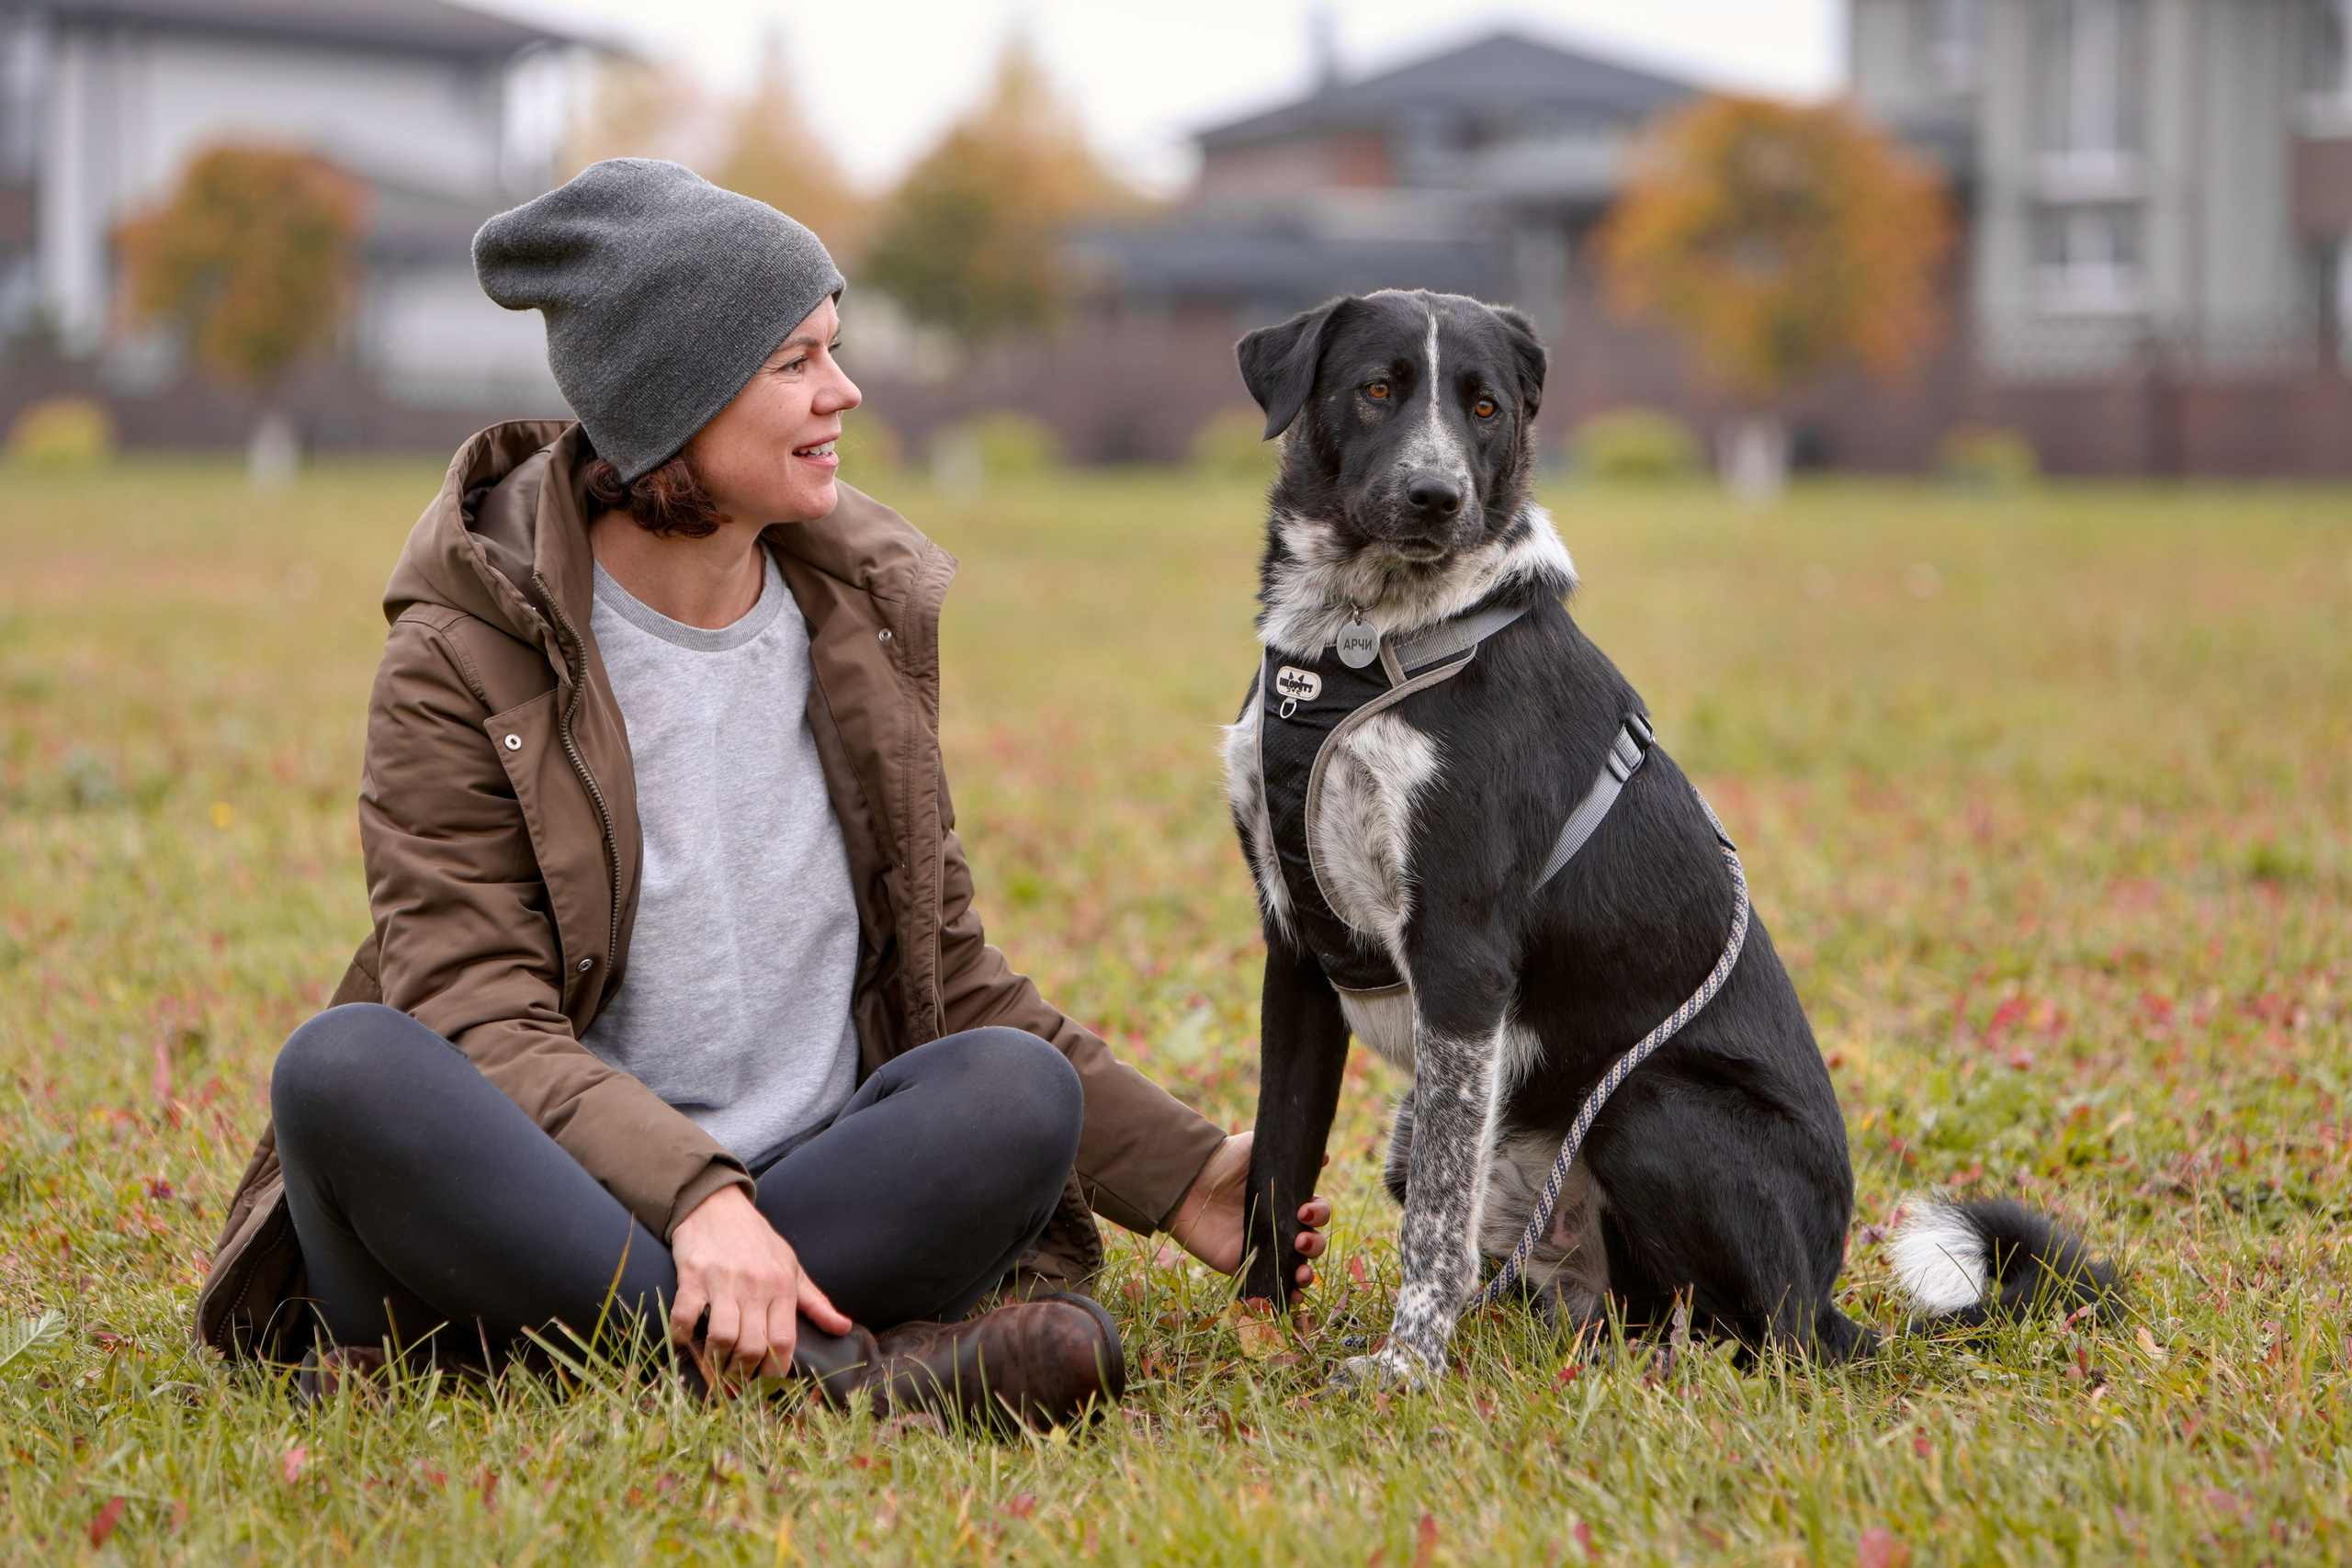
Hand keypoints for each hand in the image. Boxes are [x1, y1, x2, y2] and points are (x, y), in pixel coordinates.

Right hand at [668, 1185, 851, 1387]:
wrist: (716, 1205)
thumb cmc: (757, 1240)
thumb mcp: (792, 1266)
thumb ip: (815, 1301)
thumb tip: (843, 1327)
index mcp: (782, 1286)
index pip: (784, 1341)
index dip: (774, 1372)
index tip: (765, 1388)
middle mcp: (755, 1285)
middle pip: (753, 1346)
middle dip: (744, 1376)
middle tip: (736, 1387)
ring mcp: (723, 1281)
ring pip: (722, 1337)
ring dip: (716, 1363)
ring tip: (714, 1371)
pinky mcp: (693, 1275)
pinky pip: (686, 1316)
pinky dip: (682, 1337)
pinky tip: (685, 1344)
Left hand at [1166, 1132, 1330, 1286]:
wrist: (1187, 1182)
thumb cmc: (1222, 1162)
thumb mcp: (1255, 1149)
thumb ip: (1286, 1152)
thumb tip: (1325, 1155)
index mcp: (1286, 1200)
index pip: (1315, 1211)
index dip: (1319, 1213)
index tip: (1305, 1211)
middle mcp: (1278, 1225)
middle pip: (1311, 1241)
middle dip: (1314, 1245)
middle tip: (1300, 1241)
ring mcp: (1263, 1247)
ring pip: (1297, 1266)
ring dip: (1307, 1273)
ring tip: (1302, 1274)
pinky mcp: (1244, 1265)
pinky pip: (1270, 1284)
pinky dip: (1286, 1294)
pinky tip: (1293, 1297)